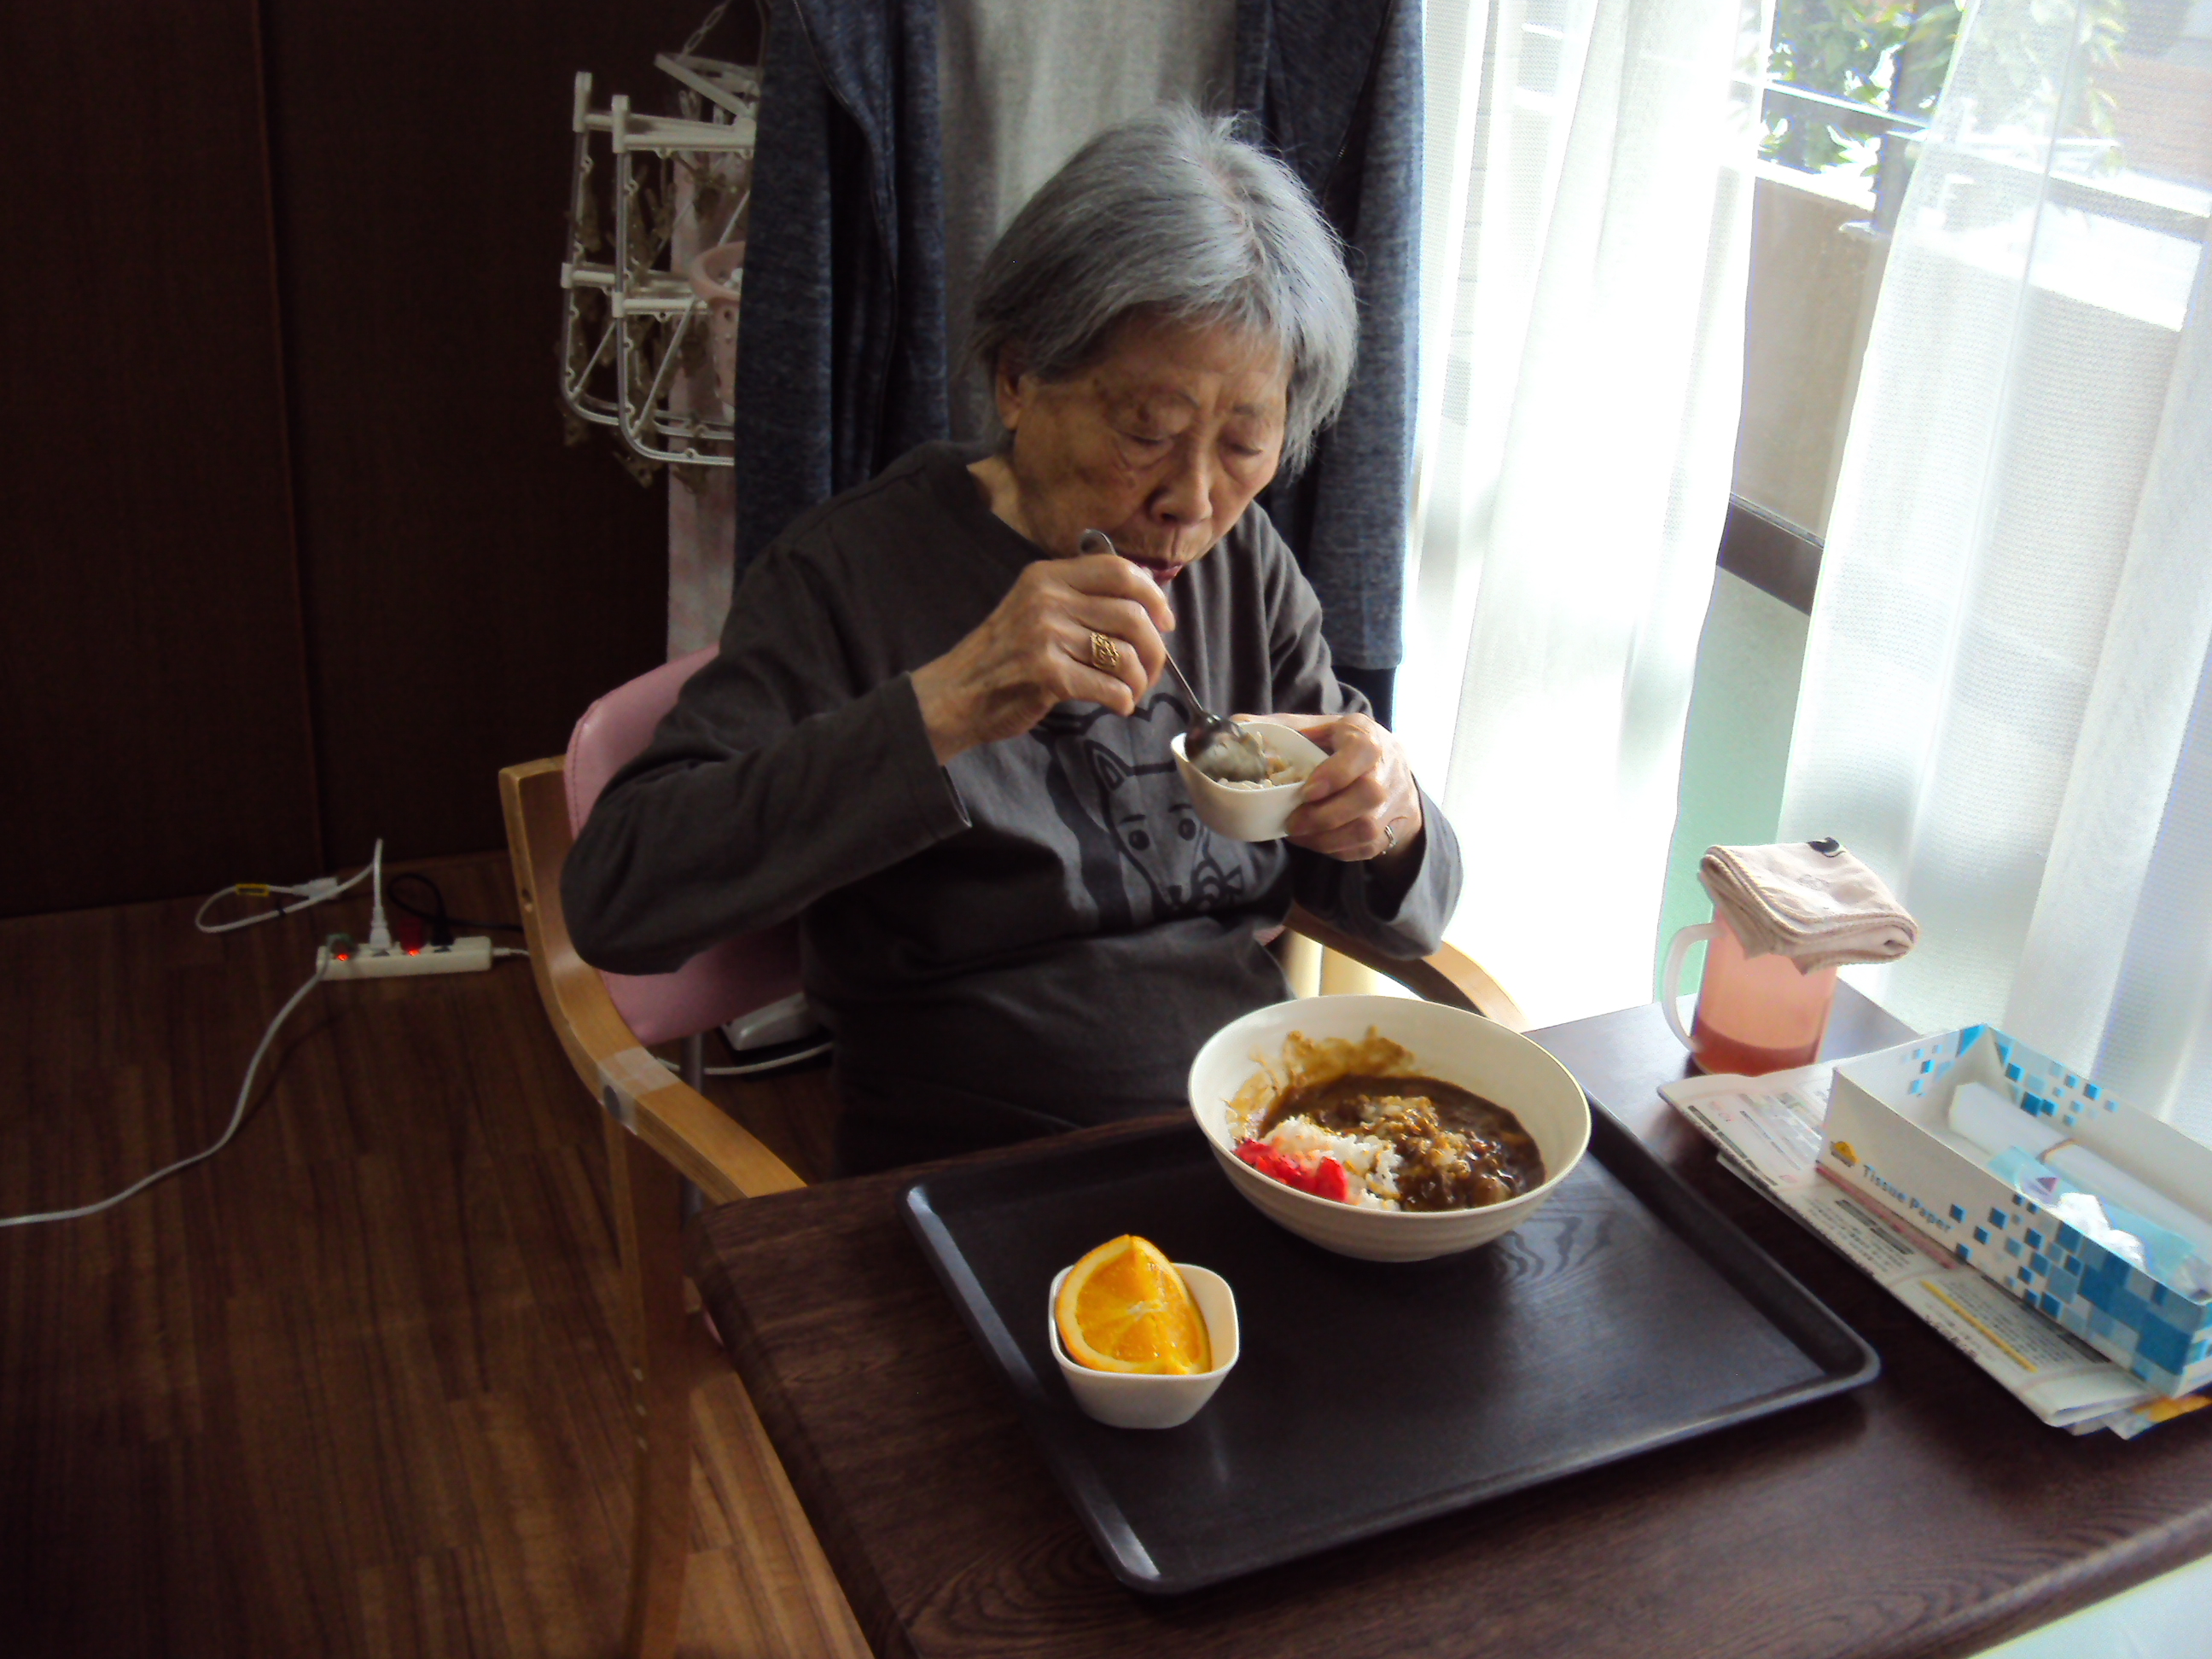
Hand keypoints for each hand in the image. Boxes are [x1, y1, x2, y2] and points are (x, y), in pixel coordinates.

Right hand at [912, 555, 1172, 761]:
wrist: (958, 693)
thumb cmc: (1005, 655)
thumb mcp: (1036, 608)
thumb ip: (1081, 599)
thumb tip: (1148, 606)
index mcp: (1048, 576)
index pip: (1119, 571)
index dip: (1153, 595)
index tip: (1164, 621)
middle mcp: (1048, 599)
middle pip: (1132, 615)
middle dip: (1155, 649)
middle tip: (1152, 669)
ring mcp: (1046, 635)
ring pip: (1125, 655)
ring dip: (1140, 680)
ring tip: (1132, 691)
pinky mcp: (1048, 674)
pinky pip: (1110, 687)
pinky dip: (1123, 700)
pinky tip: (1117, 705)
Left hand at [1260, 710, 1424, 866]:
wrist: (1389, 770)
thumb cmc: (1340, 747)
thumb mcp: (1314, 729)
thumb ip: (1278, 728)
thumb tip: (1234, 726)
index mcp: (1364, 734)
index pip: (1362, 751)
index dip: (1335, 774)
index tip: (1306, 791)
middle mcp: (1387, 766)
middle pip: (1369, 795)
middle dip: (1325, 816)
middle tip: (1293, 823)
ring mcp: (1394, 800)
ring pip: (1368, 828)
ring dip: (1327, 838)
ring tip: (1300, 834)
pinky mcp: (1392, 828)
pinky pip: (1366, 848)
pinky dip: (1336, 849)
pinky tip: (1316, 841)